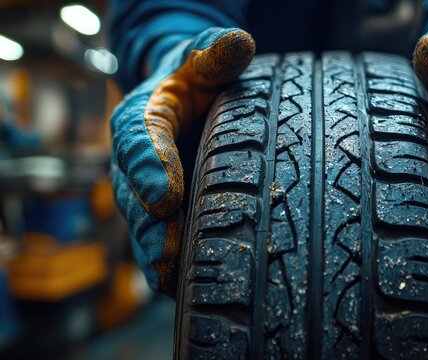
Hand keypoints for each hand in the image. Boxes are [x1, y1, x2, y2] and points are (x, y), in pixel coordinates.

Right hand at [110, 27, 254, 293]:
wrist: (191, 100)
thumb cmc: (199, 80)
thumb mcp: (204, 60)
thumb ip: (216, 54)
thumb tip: (238, 42)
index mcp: (143, 117)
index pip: (139, 139)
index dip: (149, 167)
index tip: (164, 197)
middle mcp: (139, 160)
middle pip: (134, 194)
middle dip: (149, 226)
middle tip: (168, 252)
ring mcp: (148, 191)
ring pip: (144, 226)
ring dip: (156, 254)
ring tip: (174, 279)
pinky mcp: (165, 214)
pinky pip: (160, 241)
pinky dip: (170, 265)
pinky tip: (187, 288)